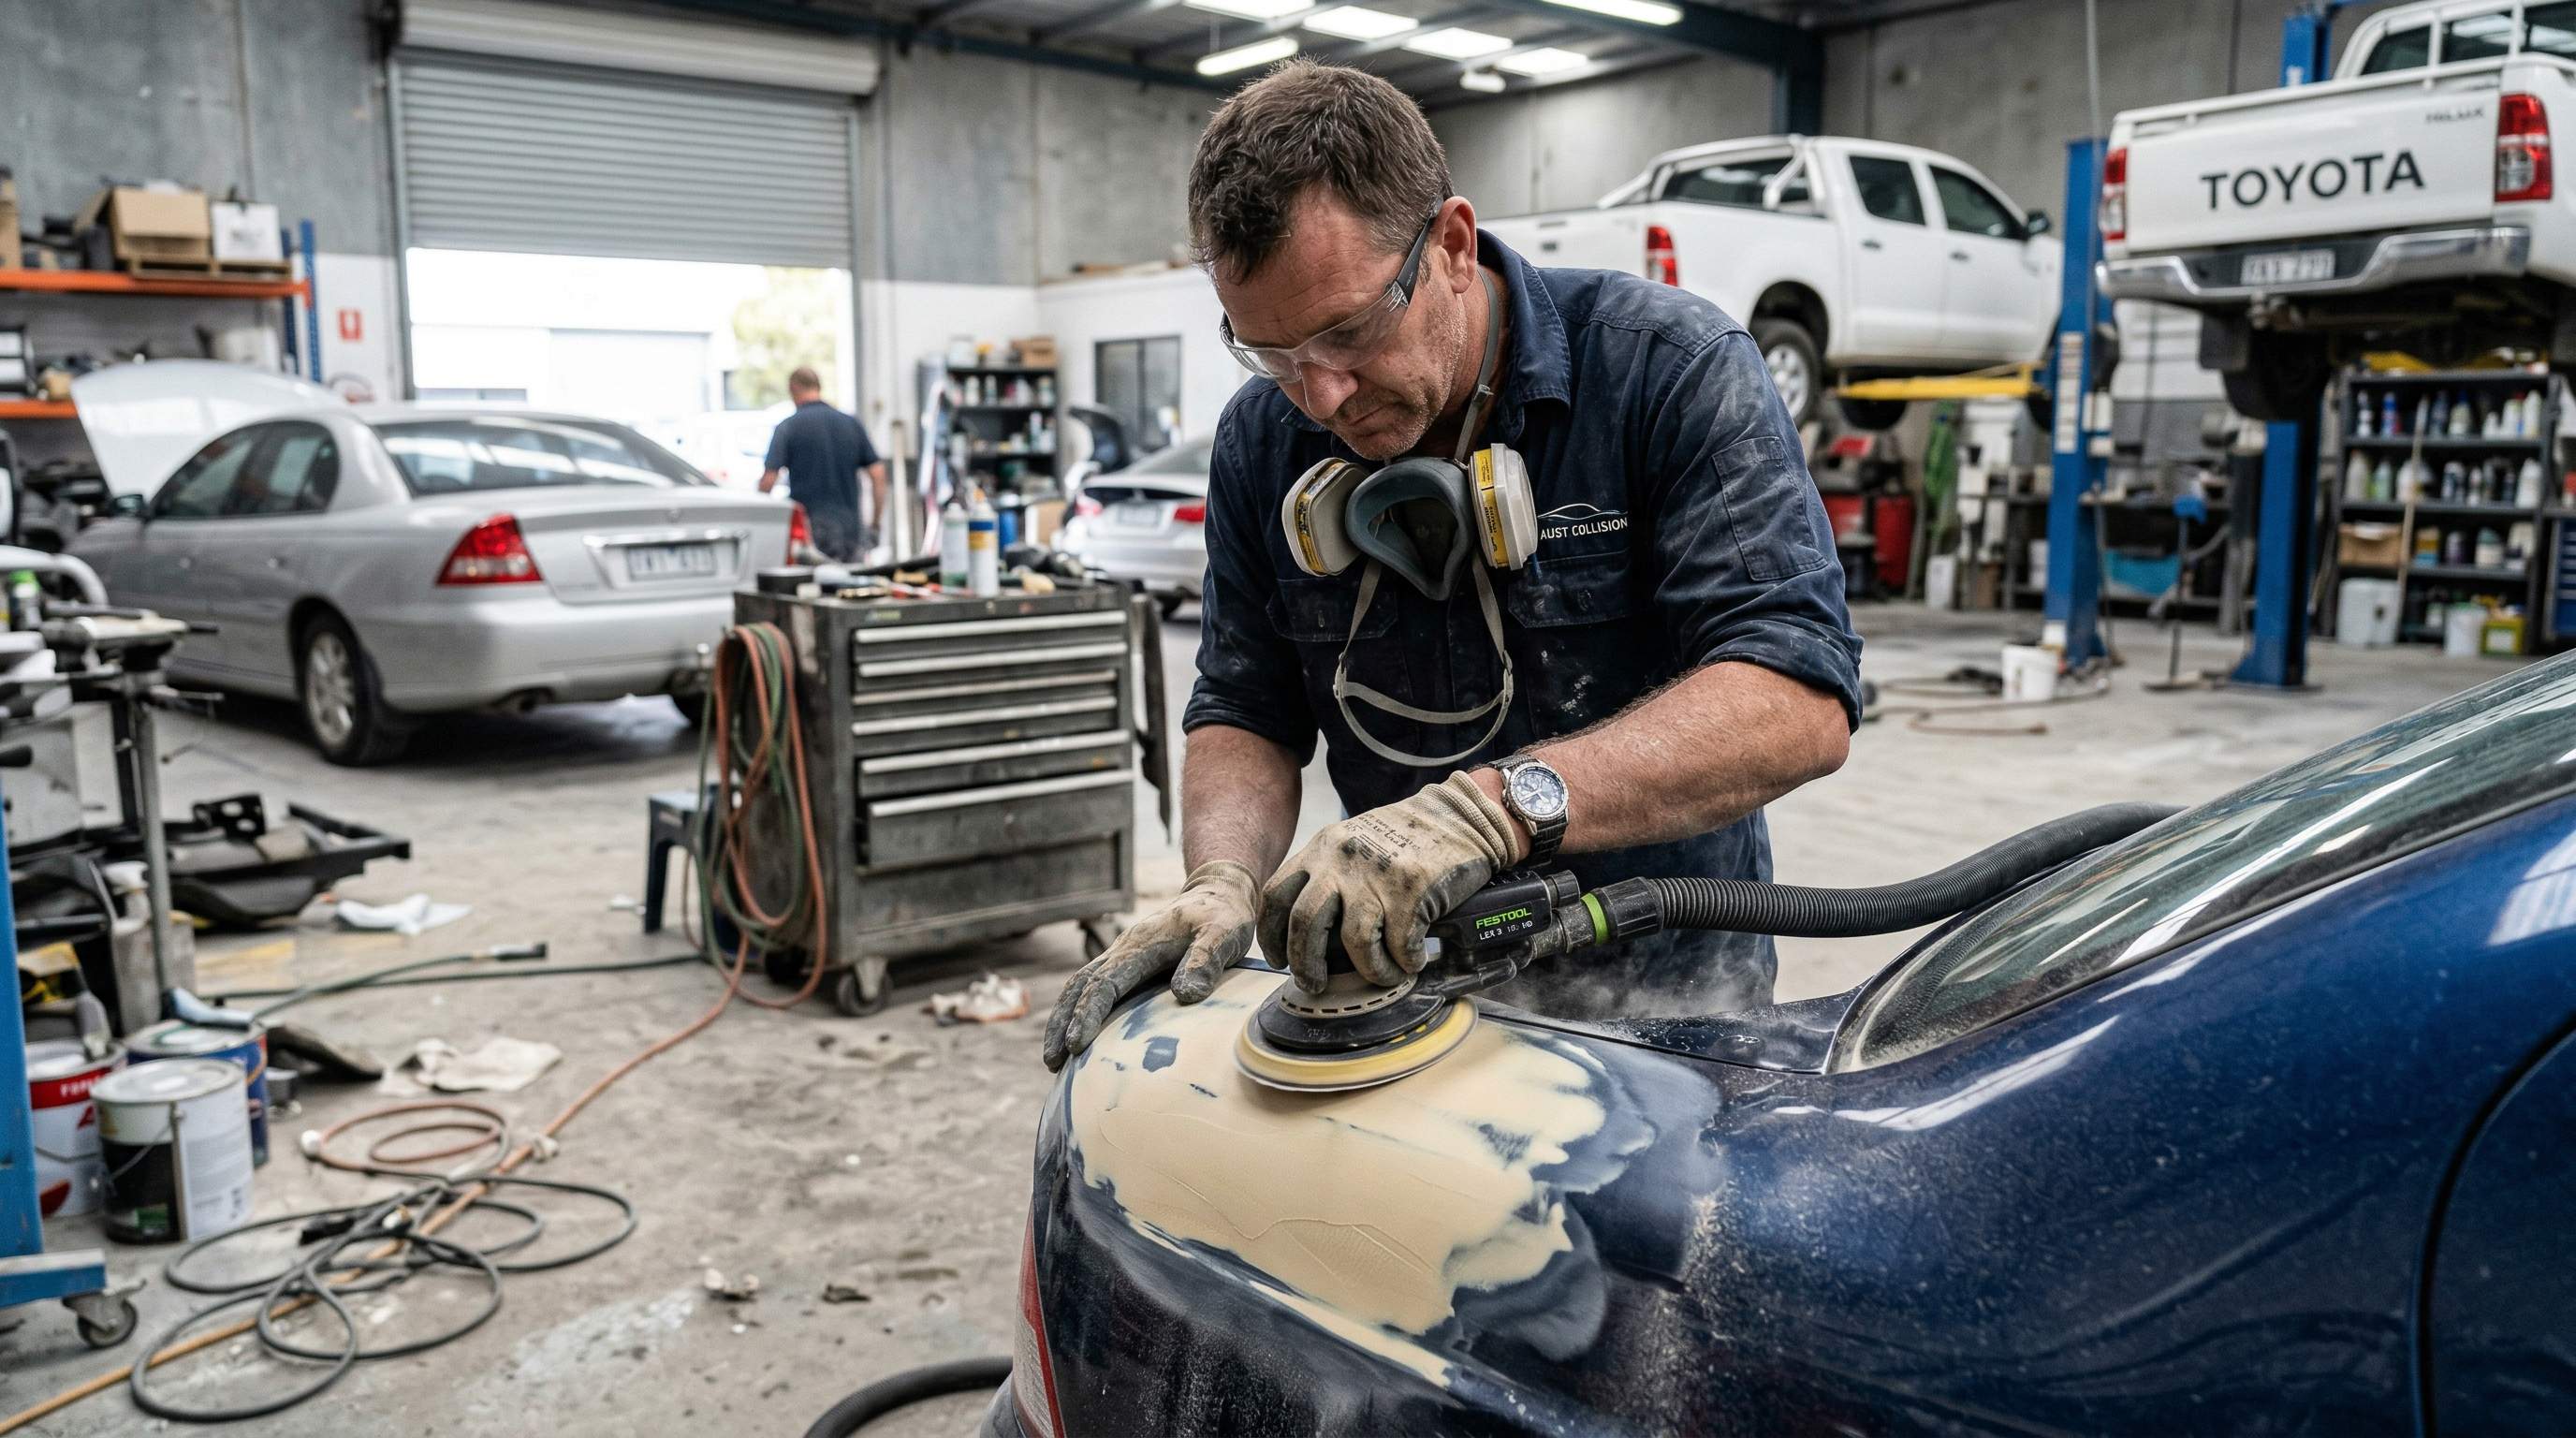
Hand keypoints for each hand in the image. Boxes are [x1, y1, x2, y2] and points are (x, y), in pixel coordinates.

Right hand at [1042, 860, 1259, 1069]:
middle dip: (1062, 1022)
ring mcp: (1122, 956)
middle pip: (1078, 986)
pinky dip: (1077, 1011)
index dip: (1088, 1014)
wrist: (1217, 895)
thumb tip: (1184, 996)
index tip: (1077, 1045)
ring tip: (1053, 1059)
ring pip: (1079, 986)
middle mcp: (1123, 950)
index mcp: (1140, 946)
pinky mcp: (1127, 964)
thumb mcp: (1224, 934)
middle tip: (1052, 1062)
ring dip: (1063, 1019)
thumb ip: (1205, 961)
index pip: (1104, 983)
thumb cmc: (1223, 917)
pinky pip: (1093, 988)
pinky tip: (1077, 1037)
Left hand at [1259, 773, 1526, 992]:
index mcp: (1321, 849)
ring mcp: (1376, 876)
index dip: (1271, 935)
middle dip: (1306, 964)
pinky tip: (1413, 961)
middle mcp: (1341, 861)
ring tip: (1384, 974)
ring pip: (1355, 943)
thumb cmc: (1407, 837)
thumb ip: (1330, 875)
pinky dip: (1406, 963)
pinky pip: (1400, 946)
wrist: (1461, 817)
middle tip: (1315, 985)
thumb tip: (1312, 936)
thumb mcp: (1354, 842)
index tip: (1278, 960)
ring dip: (1370, 970)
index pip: (1276, 895)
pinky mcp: (1412, 891)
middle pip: (1305, 924)